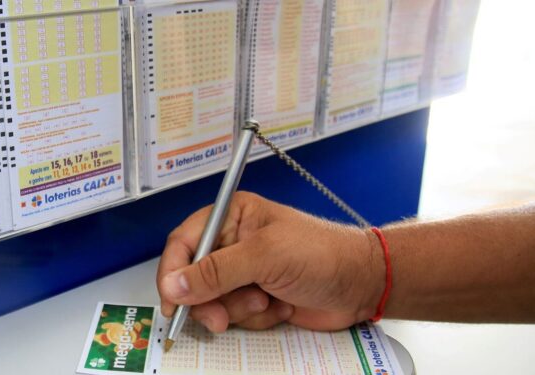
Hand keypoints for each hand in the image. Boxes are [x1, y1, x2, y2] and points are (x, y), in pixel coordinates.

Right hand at [156, 192, 385, 332]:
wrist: (362, 285)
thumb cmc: (322, 254)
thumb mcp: (264, 256)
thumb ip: (216, 271)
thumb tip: (174, 284)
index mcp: (232, 217)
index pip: (184, 242)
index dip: (173, 272)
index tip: (172, 299)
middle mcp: (234, 244)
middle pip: (193, 278)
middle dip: (210, 300)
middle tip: (221, 316)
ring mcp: (245, 273)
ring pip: (213, 302)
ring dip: (239, 310)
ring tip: (267, 301)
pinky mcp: (255, 298)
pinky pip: (235, 317)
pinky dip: (256, 318)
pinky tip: (280, 306)